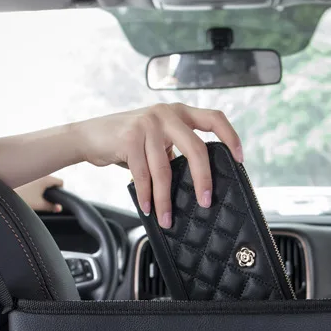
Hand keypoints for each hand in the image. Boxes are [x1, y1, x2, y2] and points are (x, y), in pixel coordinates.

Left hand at [14, 175, 63, 211]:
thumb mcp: (39, 205)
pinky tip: (25, 189)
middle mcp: (40, 172)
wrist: (3, 192)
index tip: (55, 197)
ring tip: (32, 193)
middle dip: (49, 188)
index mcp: (46, 178)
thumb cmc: (21, 197)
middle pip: (51, 179)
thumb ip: (52, 207)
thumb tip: (59, 208)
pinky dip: (32, 182)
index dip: (60, 191)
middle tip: (43, 197)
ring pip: (42, 177)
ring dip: (41, 184)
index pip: (60, 182)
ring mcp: (31, 170)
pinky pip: (33, 176)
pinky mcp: (23, 171)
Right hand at [71, 103, 242, 227]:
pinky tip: (148, 207)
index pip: (214, 118)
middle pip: (196, 148)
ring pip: (165, 169)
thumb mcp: (157, 138)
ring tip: (166, 219)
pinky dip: (146, 195)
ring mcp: (147, 123)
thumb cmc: (129, 142)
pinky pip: (143, 174)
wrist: (90, 135)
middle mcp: (166, 113)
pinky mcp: (129, 137)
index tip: (240, 159)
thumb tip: (200, 182)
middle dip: (203, 178)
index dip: (231, 137)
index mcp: (179, 112)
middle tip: (205, 201)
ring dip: (165, 199)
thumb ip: (177, 149)